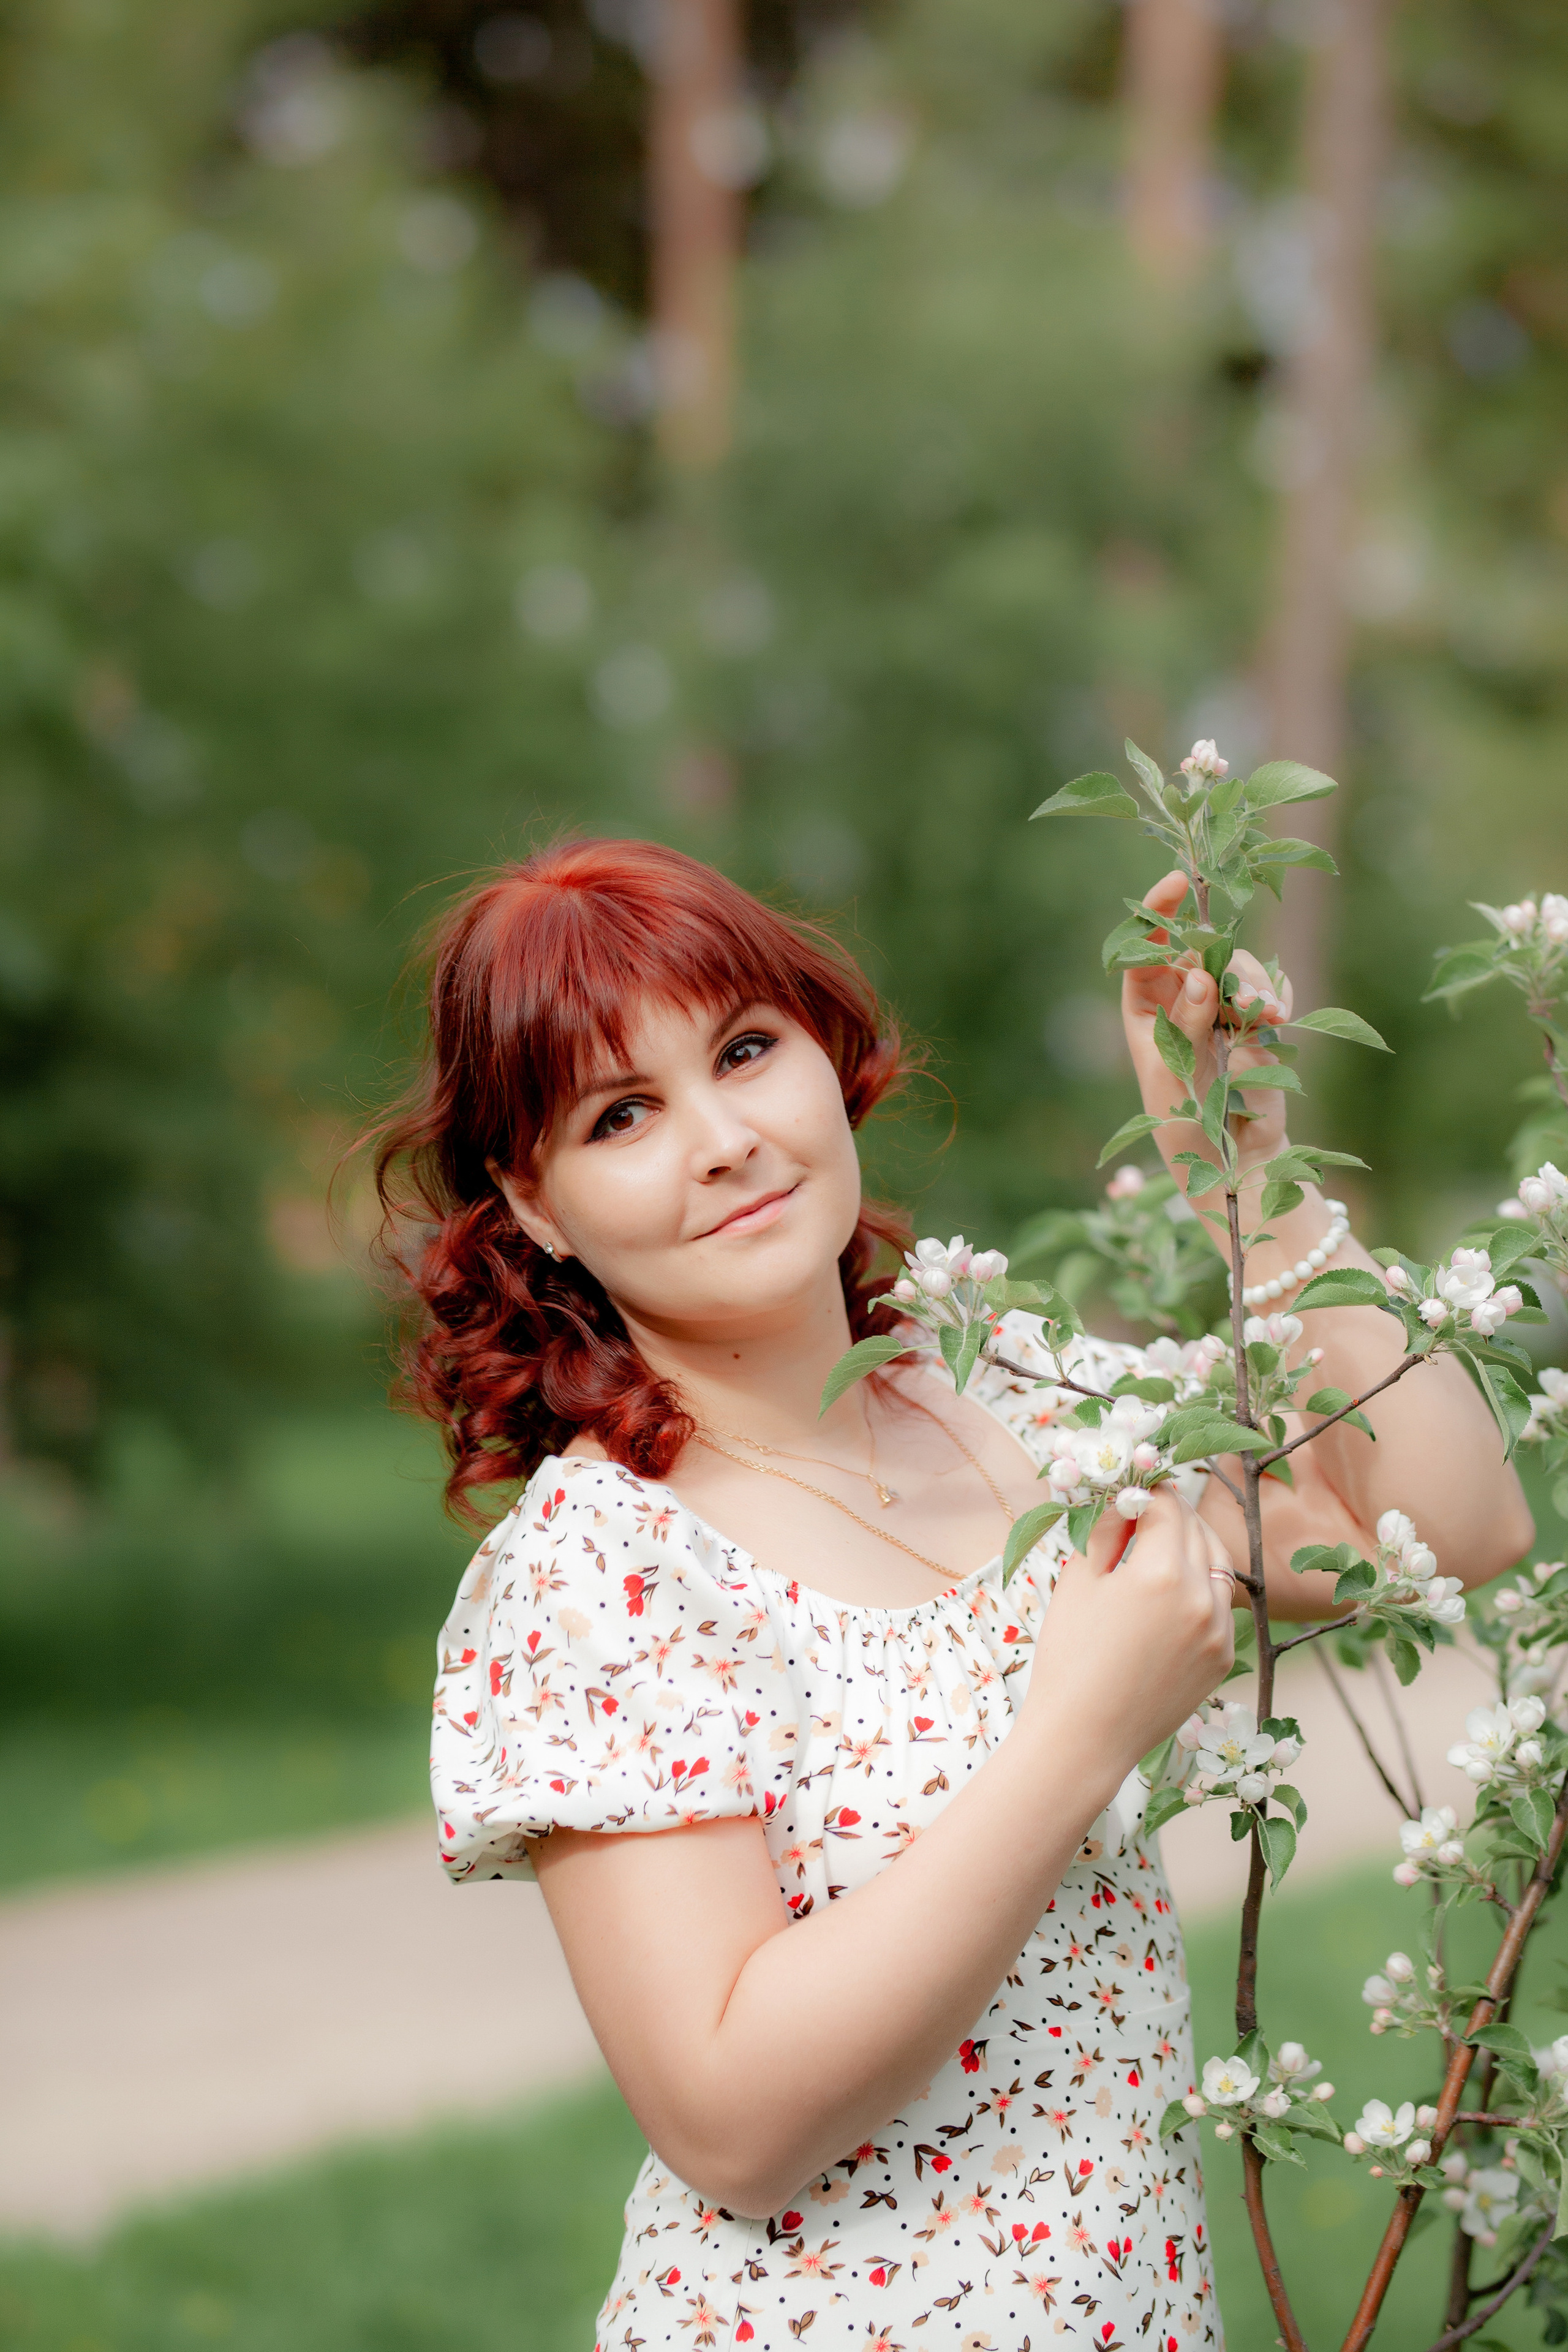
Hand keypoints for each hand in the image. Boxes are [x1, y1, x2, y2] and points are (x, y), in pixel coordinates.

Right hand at [1023, 1486, 1235, 1791]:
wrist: (1085, 1737)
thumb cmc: (1069, 1656)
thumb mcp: (1079, 1581)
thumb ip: (1107, 1531)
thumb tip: (1126, 1499)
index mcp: (1161, 1572)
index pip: (1167, 1507)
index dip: (1150, 1491)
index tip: (1137, 1488)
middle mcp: (1201, 1598)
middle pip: (1198, 1531)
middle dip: (1174, 1516)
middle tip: (1148, 1513)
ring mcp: (1219, 1631)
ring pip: (1219, 1567)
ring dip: (1195, 1549)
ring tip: (1164, 1550)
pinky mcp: (1224, 1659)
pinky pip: (1220, 1608)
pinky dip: (1202, 1592)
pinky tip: (1171, 1598)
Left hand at [1120, 869, 1293, 1183]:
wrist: (1233, 1161)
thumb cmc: (1185, 1124)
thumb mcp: (1173, 1077)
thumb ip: (1185, 1025)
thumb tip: (1200, 975)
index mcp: (1146, 1007)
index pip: (1145, 948)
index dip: (1160, 911)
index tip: (1180, 882)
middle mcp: (1183, 999)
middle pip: (1204, 951)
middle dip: (1227, 964)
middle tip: (1243, 999)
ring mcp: (1223, 1008)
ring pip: (1242, 968)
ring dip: (1255, 984)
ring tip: (1269, 1014)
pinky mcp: (1259, 1021)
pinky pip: (1273, 988)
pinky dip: (1279, 994)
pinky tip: (1280, 1015)